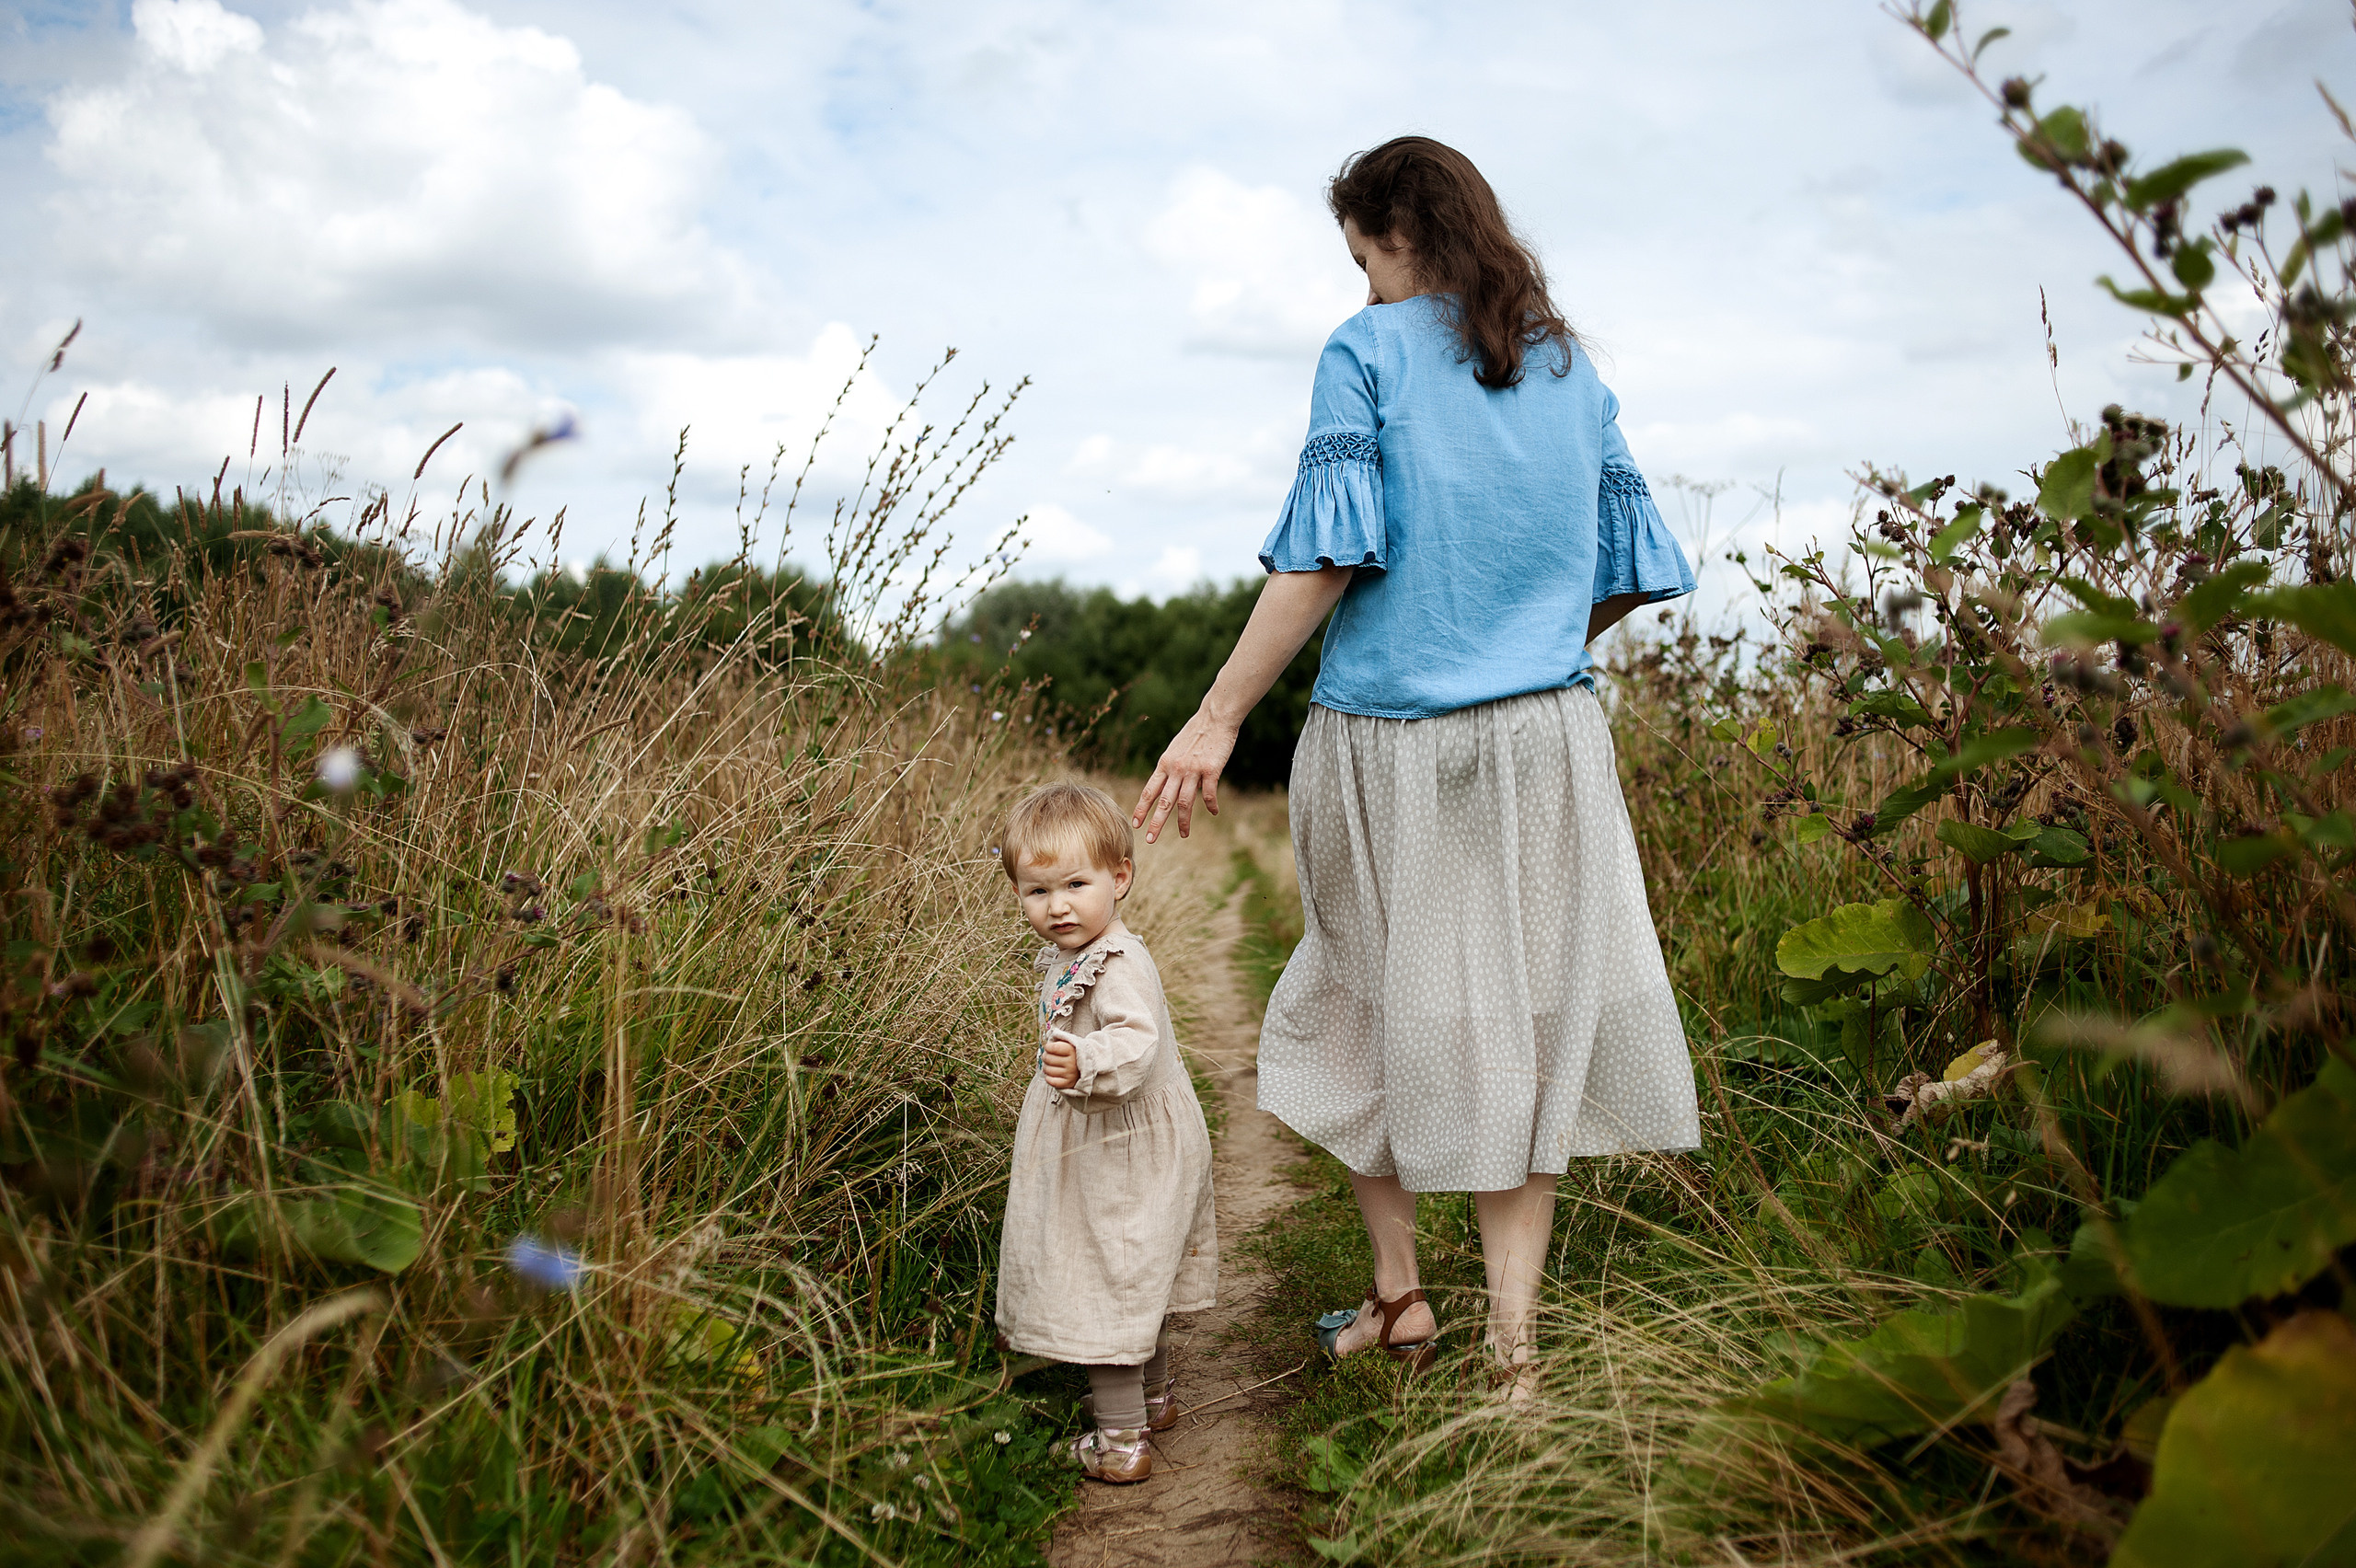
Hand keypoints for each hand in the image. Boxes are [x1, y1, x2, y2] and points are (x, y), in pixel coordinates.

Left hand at [1041, 1031, 1079, 1090]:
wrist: (1088, 1066)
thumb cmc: (1073, 1054)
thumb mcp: (1069, 1043)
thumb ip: (1058, 1040)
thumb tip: (1046, 1040)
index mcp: (1071, 1050)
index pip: (1052, 1047)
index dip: (1047, 1047)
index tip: (1049, 1047)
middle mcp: (1071, 1062)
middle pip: (1048, 1059)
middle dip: (1045, 1057)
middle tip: (1047, 1056)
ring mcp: (1070, 1074)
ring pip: (1048, 1070)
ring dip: (1046, 1067)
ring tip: (1050, 1065)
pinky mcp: (1068, 1083)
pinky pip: (1052, 1081)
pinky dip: (1048, 1078)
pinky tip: (1051, 1074)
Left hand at [1133, 709, 1237, 843]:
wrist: (1214, 717)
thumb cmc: (1196, 732)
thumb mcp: (1176, 749)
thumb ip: (1171, 767)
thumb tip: (1169, 785)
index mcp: (1165, 764)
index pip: (1150, 791)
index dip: (1141, 809)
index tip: (1135, 823)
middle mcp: (1176, 769)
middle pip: (1163, 802)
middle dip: (1155, 823)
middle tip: (1149, 840)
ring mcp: (1193, 770)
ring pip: (1184, 802)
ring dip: (1183, 821)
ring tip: (1183, 835)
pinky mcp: (1211, 769)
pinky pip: (1209, 794)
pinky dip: (1211, 805)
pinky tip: (1214, 812)